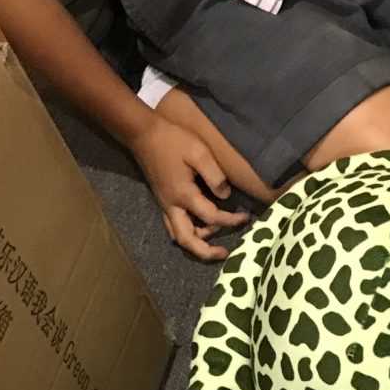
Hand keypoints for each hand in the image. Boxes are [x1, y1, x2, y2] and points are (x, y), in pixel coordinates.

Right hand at [131, 115, 248, 260]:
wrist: (144, 135)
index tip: (246, 217)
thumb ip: (214, 176)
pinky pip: (173, 226)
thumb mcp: (199, 152)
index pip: (211, 217)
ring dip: (196, 242)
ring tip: (215, 238)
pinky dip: (187, 232)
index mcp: (183, 196)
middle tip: (225, 254)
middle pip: (187, 240)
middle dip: (206, 252)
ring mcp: (164, 205)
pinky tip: (199, 225)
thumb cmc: (174, 141)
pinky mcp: (162, 201)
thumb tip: (225, 196)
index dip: (230, 220)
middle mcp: (172, 206)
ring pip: (178, 236)